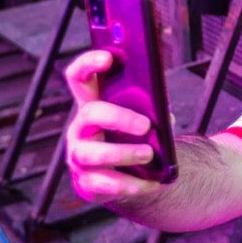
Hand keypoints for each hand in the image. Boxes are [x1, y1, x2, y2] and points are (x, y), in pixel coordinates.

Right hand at [63, 50, 163, 204]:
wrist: (128, 177)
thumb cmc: (134, 140)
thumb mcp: (140, 120)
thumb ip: (148, 110)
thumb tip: (163, 114)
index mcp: (92, 105)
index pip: (79, 78)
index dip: (88, 64)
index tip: (108, 58)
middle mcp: (80, 129)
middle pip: (90, 114)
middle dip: (118, 117)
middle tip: (146, 125)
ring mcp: (79, 156)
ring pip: (92, 153)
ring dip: (123, 153)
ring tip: (149, 154)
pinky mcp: (87, 183)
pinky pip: (103, 184)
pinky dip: (130, 184)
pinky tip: (151, 184)